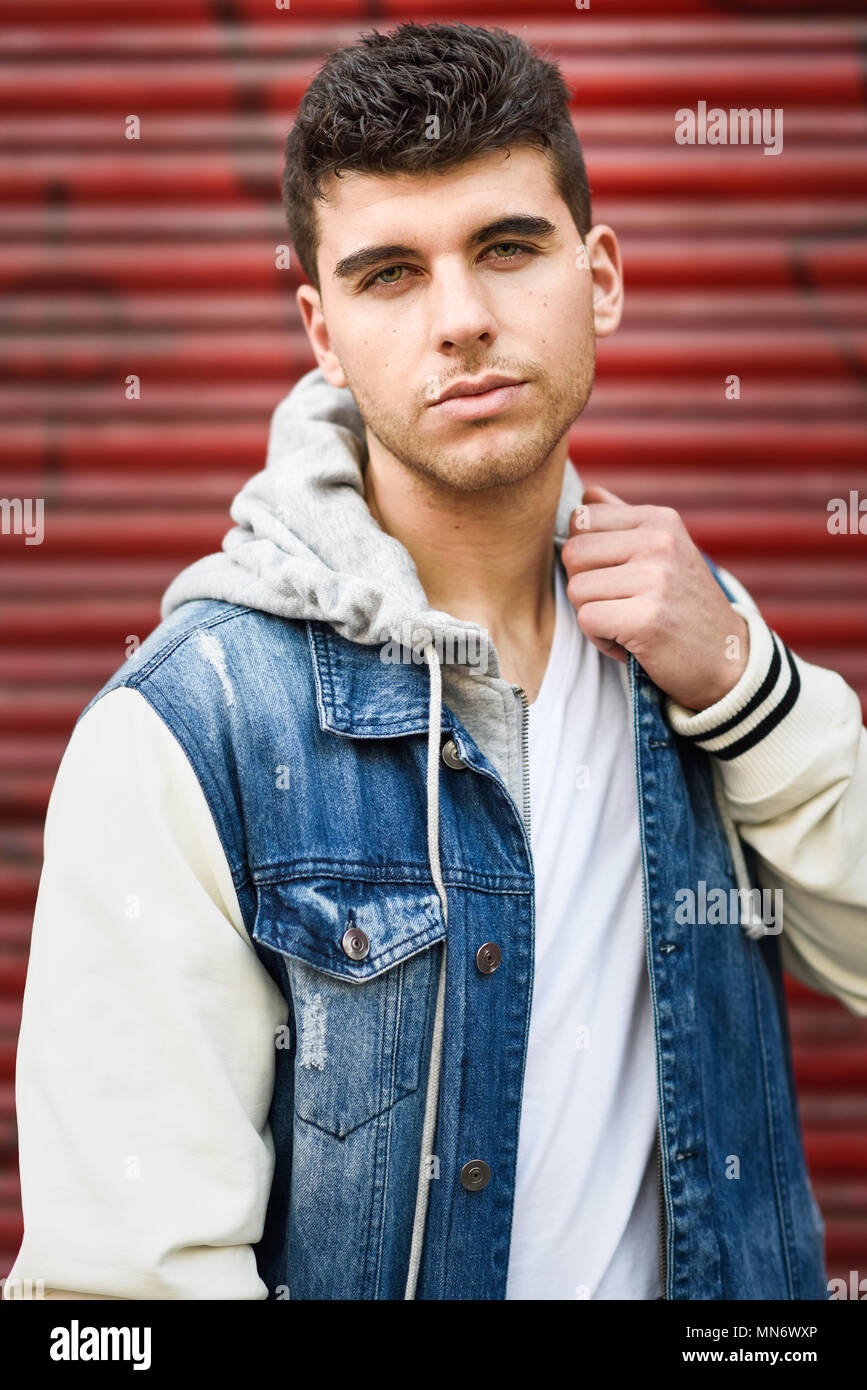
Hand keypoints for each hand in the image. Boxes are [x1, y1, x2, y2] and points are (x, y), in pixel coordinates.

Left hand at [562, 484, 749, 710]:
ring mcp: (655, 578)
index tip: (617, 577)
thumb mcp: (665, 551)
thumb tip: (587, 494)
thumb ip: (625, 520)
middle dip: (585, 586)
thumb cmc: (684, 606)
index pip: (580, 520)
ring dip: (593, 615)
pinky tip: (631, 641)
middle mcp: (659, 542)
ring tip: (629, 623)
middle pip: (572, 553)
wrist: (728, 659)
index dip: (586, 556)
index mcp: (660, 519)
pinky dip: (601, 640)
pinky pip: (587, 621)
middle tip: (620, 604)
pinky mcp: (647, 618)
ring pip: (576, 589)